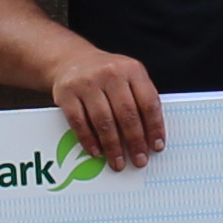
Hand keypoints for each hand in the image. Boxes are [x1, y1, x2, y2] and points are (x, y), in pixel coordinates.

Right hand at [51, 52, 166, 170]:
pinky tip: (96, 152)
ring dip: (112, 146)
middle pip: (126, 113)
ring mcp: (86, 82)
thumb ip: (140, 100)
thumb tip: (150, 137)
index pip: (148, 102)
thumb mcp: (128, 77)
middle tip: (139, 160)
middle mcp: (110, 73)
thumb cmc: (106, 75)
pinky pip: (79, 122)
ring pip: (103, 120)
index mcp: (132, 70)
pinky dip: (88, 140)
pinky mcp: (66, 93)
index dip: (154, 127)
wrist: (71, 60)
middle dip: (135, 141)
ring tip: (118, 162)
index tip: (157, 147)